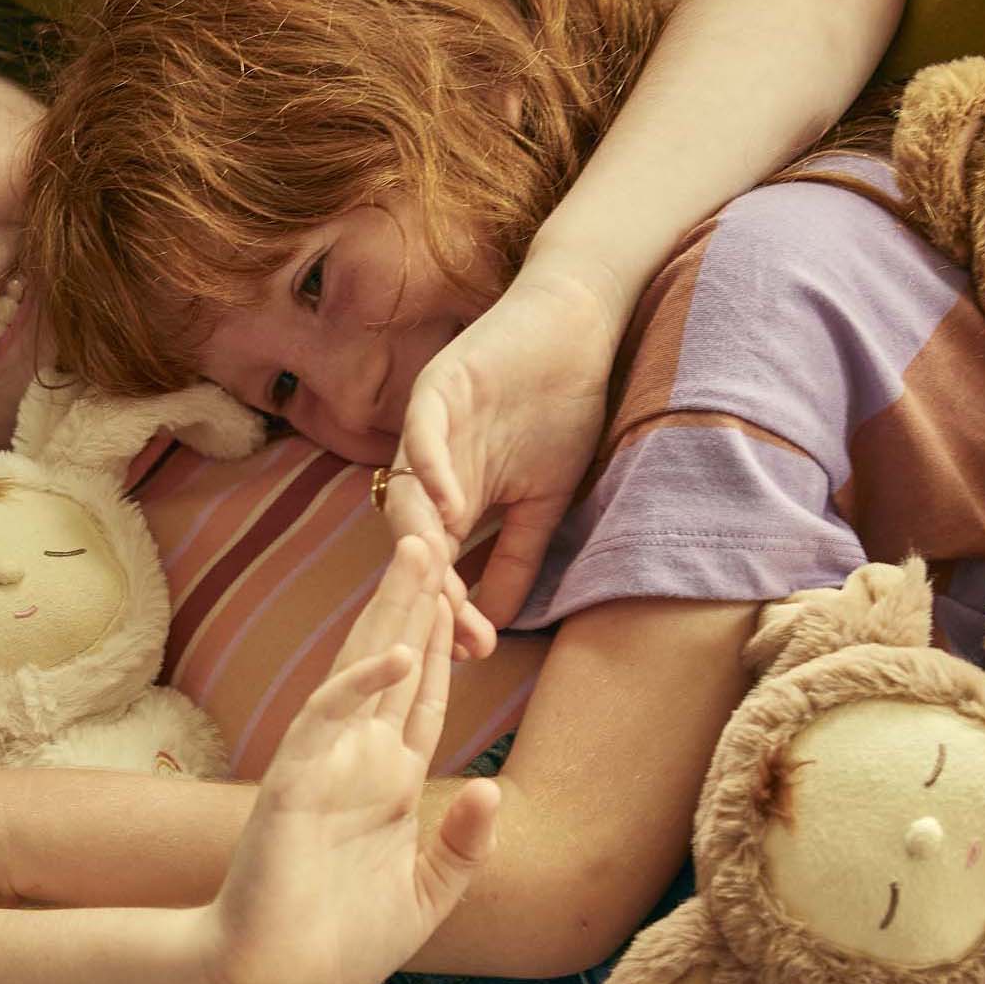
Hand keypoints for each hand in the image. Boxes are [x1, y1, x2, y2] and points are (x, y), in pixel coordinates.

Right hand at [207, 536, 499, 983]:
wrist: (277, 981)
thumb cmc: (342, 942)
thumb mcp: (428, 896)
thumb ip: (462, 845)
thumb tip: (492, 790)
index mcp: (389, 783)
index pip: (425, 697)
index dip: (444, 645)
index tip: (464, 591)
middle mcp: (358, 761)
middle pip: (394, 664)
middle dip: (416, 603)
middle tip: (438, 536)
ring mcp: (325, 766)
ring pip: (361, 672)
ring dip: (390, 616)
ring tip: (418, 558)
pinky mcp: (294, 784)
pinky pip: (327, 723)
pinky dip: (358, 688)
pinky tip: (393, 654)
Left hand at [390, 261, 621, 643]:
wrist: (578, 332)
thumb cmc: (562, 409)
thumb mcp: (543, 502)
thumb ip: (514, 558)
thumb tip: (494, 624)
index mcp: (450, 498)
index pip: (439, 566)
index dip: (453, 609)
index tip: (477, 651)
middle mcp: (429, 469)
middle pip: (414, 542)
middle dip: (434, 592)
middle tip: (457, 634)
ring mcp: (427, 430)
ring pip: (406, 494)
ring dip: (422, 543)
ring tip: (438, 586)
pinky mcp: (436, 389)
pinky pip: (421, 435)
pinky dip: (431, 472)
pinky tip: (448, 511)